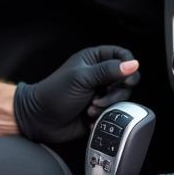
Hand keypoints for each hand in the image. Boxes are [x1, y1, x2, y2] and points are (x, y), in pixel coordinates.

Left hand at [13, 45, 140, 144]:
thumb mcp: (82, 78)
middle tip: (101, 95)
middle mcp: (99, 75)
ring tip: (90, 107)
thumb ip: (109, 70)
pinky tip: (90, 117)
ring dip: (108, 105)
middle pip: (126, 79)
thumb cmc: (54, 93)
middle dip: (116, 91)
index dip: (128, 65)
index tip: (126, 78)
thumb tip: (134, 64)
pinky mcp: (99, 110)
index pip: (122, 55)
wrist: (39, 119)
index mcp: (94, 59)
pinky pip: (113, 113)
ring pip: (121, 98)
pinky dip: (104, 116)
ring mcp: (100, 93)